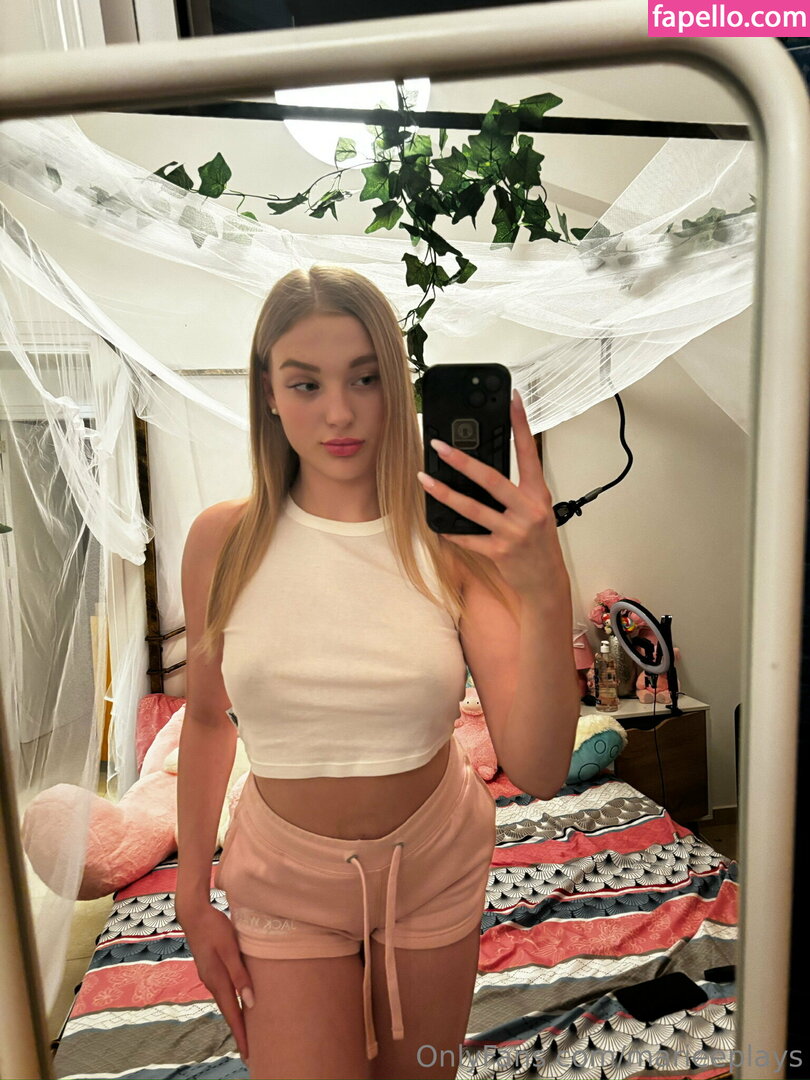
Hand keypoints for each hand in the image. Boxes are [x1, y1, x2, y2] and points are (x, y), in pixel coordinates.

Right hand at [179, 900, 252, 1064]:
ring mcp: (209, 975)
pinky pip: (222, 990)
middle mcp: (211, 981)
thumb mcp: (230, 949)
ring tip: (245, 1029)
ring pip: (224, 1001)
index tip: (248, 1052)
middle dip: (238, 1029)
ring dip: (234, 1016)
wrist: (193, 913)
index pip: (231, 1013)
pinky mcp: (210, 967)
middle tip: (248, 1048)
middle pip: (227, 1011)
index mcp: (217, 980)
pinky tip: (236, 1001)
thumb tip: (250, 1002)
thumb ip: (240, 975)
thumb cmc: (214, 927)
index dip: (240, 1033)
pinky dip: (230, 1002)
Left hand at [417, 389, 565, 597]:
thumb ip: (515, 492)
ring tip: (424, 479)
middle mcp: (528, 510)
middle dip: (462, 461)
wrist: (545, 581)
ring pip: (473, 508)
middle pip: (491, 478)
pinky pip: (468, 537)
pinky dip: (451, 530)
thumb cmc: (539, 543)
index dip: (521, 424)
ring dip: (444, 493)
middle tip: (439, 446)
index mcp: (537, 494)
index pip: (529, 452)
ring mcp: (513, 531)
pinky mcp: (499, 551)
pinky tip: (437, 521)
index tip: (512, 400)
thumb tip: (479, 471)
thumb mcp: (535, 511)